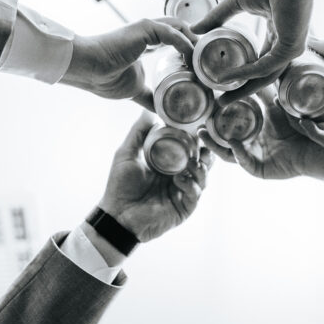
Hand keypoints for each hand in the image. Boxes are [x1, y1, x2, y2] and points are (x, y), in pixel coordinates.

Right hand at [61, 18, 195, 102]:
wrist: (89, 69)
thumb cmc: (104, 77)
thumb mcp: (135, 90)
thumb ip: (149, 97)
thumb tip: (161, 112)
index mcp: (146, 42)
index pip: (176, 39)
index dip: (191, 50)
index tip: (203, 68)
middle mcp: (149, 31)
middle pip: (184, 31)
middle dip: (199, 45)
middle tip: (210, 65)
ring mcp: (147, 28)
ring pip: (182, 28)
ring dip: (196, 44)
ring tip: (205, 63)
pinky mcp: (145, 28)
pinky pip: (173, 33)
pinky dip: (185, 45)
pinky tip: (192, 60)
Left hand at [100, 113, 211, 241]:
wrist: (117, 214)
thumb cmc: (120, 185)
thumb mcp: (127, 153)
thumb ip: (139, 132)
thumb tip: (148, 109)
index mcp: (170, 162)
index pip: (190, 146)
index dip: (196, 137)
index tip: (200, 125)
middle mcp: (180, 175)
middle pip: (203, 160)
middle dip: (205, 150)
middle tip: (202, 141)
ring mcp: (184, 191)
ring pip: (204, 176)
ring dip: (200, 166)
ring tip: (191, 161)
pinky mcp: (185, 207)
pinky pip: (196, 193)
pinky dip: (191, 184)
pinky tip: (180, 179)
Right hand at [192, 0, 320, 100]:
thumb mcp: (235, 3)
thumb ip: (216, 18)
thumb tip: (193, 29)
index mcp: (277, 34)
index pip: (260, 61)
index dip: (242, 74)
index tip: (221, 82)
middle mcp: (286, 45)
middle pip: (263, 75)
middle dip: (242, 90)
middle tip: (221, 102)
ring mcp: (291, 48)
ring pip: (265, 76)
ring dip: (243, 88)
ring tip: (223, 99)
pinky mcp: (291, 48)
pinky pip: (265, 67)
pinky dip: (245, 73)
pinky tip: (227, 78)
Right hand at [200, 90, 317, 179]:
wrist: (315, 143)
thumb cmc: (297, 126)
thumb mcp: (274, 106)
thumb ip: (262, 94)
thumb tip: (247, 75)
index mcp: (251, 134)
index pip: (228, 129)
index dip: (215, 122)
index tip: (204, 111)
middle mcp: (250, 149)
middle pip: (223, 145)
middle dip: (209, 137)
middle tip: (198, 127)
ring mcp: (254, 160)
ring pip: (229, 156)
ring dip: (215, 146)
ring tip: (204, 135)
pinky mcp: (262, 171)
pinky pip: (246, 164)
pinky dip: (240, 154)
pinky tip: (233, 143)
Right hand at [290, 38, 323, 151]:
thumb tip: (309, 37)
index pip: (315, 101)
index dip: (299, 96)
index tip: (284, 86)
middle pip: (312, 116)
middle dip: (295, 110)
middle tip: (279, 99)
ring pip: (315, 130)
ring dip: (300, 122)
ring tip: (287, 110)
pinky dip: (313, 133)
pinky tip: (303, 122)